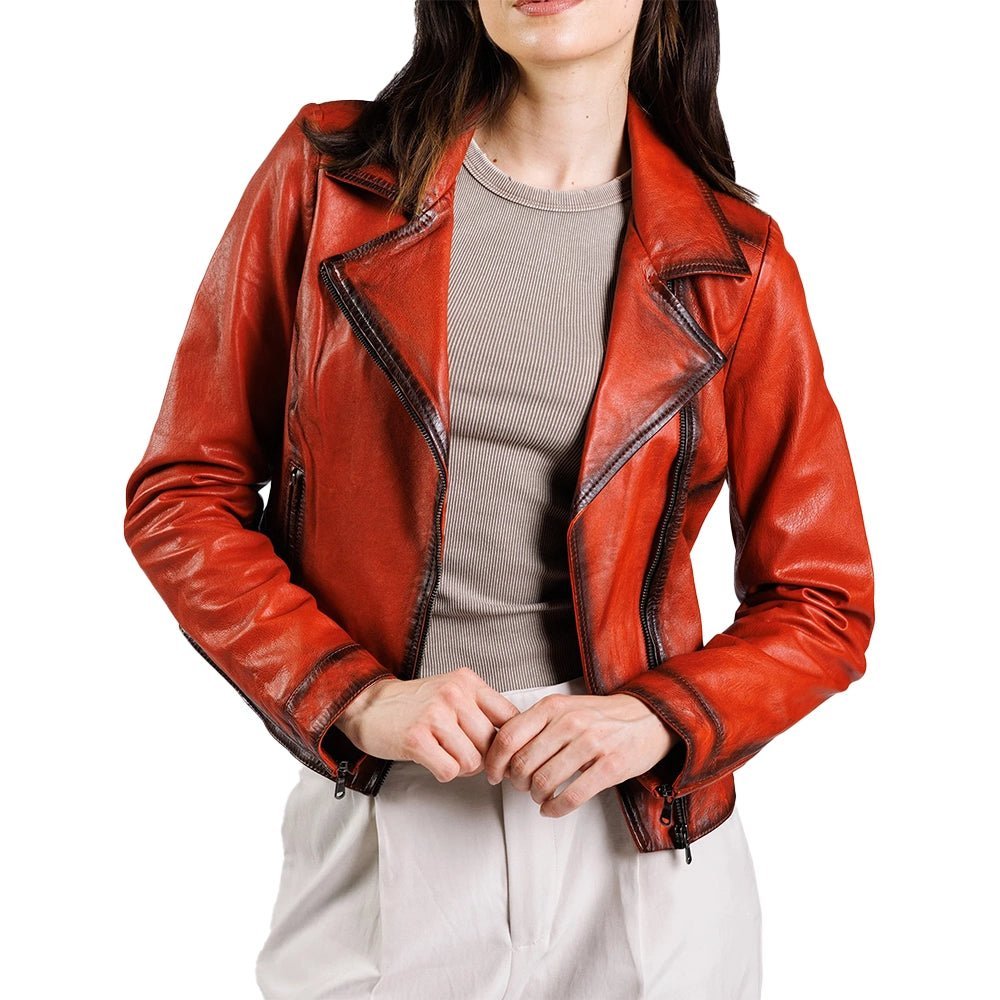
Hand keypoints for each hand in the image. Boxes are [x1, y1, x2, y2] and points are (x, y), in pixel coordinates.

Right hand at [333, 667, 520, 782]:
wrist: (368, 704)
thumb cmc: (413, 703)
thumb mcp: (452, 691)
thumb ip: (481, 709)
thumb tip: (512, 742)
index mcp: (468, 682)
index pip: (510, 717)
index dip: (508, 742)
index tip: (499, 752)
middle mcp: (454, 694)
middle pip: (492, 744)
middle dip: (481, 758)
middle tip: (463, 755)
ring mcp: (435, 715)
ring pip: (473, 761)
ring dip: (461, 767)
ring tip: (445, 755)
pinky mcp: (416, 738)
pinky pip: (450, 770)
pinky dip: (443, 773)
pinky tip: (432, 760)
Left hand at [483, 691, 676, 817]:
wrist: (648, 717)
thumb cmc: (600, 717)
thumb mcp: (564, 708)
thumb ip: (535, 724)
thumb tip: (501, 751)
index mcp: (552, 707)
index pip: (508, 736)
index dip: (494, 761)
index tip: (494, 775)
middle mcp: (569, 722)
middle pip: (522, 763)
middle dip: (516, 783)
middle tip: (522, 787)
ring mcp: (591, 743)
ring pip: (544, 782)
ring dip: (536, 796)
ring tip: (540, 796)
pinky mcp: (610, 766)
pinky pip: (572, 796)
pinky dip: (555, 808)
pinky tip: (551, 809)